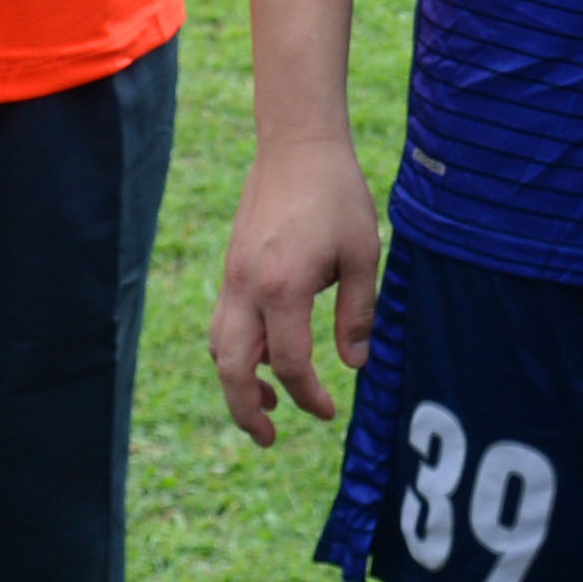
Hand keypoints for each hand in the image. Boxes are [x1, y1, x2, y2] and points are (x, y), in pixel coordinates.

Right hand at [209, 142, 385, 444]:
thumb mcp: (363, 252)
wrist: (296, 144)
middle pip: (232, 371)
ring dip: (236, 384)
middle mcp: (246, 289)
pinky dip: (235, 353)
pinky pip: (223, 325)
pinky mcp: (231, 268)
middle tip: (271, 437)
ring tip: (267, 405)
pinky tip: (264, 356)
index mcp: (282, 288)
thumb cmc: (336, 194)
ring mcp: (232, 279)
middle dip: (248, 412)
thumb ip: (359, 313)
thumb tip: (354, 365)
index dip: (309, 396)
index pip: (290, 363)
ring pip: (219, 349)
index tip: (330, 411)